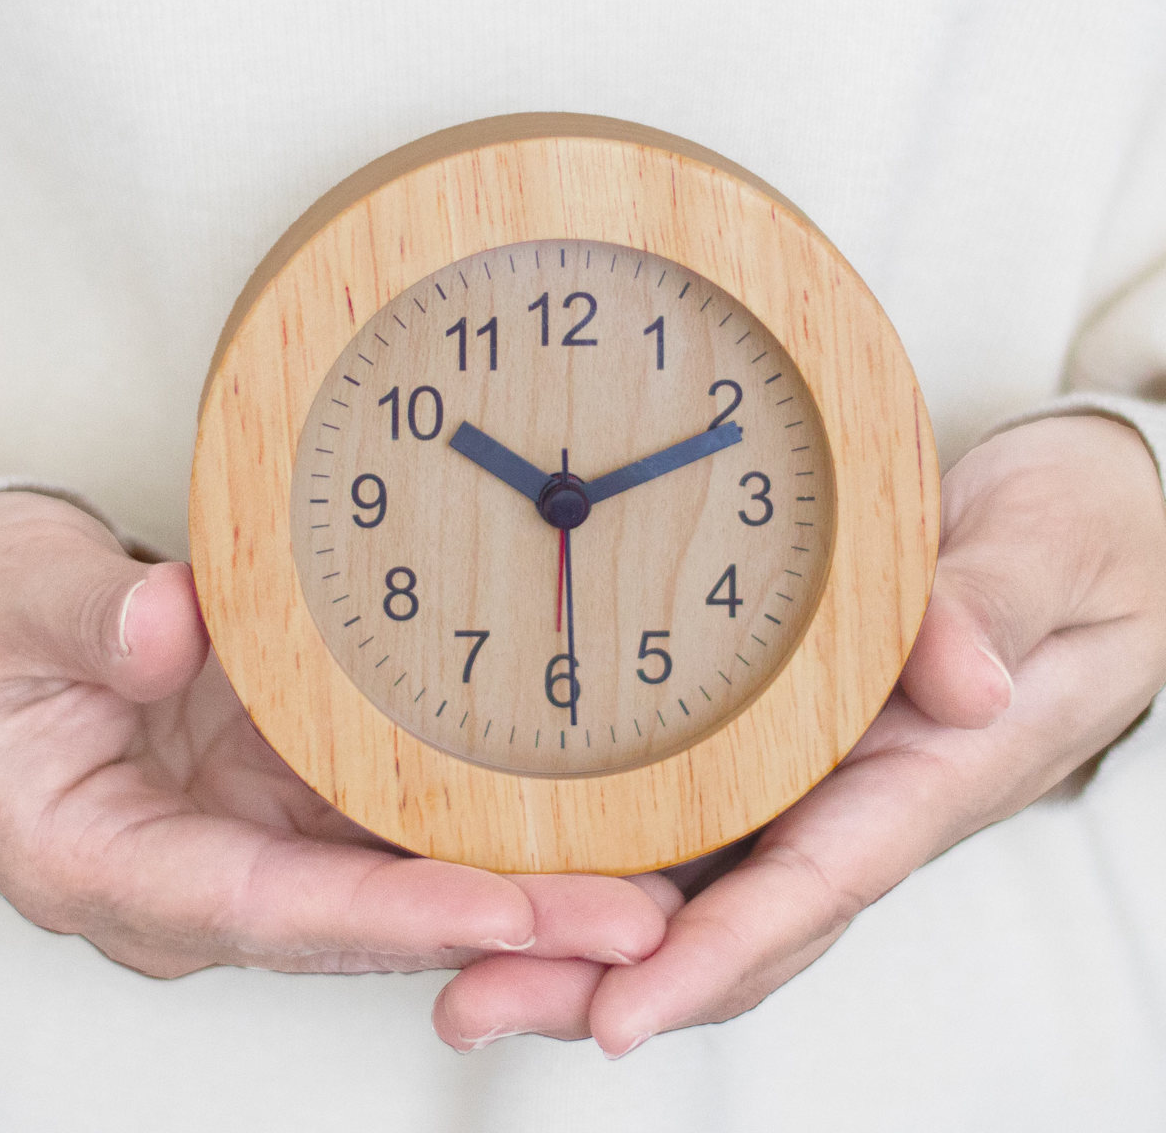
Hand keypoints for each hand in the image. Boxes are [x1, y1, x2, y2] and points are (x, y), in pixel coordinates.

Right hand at [0, 492, 669, 976]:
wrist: (14, 625)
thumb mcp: (17, 607)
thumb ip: (88, 619)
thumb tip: (166, 626)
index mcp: (115, 864)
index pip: (266, 907)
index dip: (387, 918)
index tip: (501, 911)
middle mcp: (206, 874)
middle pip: (364, 921)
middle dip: (501, 930)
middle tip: (627, 925)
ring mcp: (263, 838)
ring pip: (402, 889)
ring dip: (522, 899)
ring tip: (638, 896)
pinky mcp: (303, 797)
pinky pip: (406, 832)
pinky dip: (489, 841)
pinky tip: (576, 836)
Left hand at [432, 414, 1165, 1053]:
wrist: (1063, 525)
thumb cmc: (1073, 542)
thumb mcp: (1053, 558)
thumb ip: (994, 611)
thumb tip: (970, 687)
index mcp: (929, 771)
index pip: (816, 884)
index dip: (719, 955)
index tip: (619, 1016)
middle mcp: (855, 797)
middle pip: (728, 918)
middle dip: (606, 979)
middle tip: (477, 1005)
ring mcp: (807, 776)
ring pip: (692, 882)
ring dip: (583, 940)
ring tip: (467, 973)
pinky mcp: (769, 739)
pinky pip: (685, 814)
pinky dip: (604, 858)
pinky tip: (520, 872)